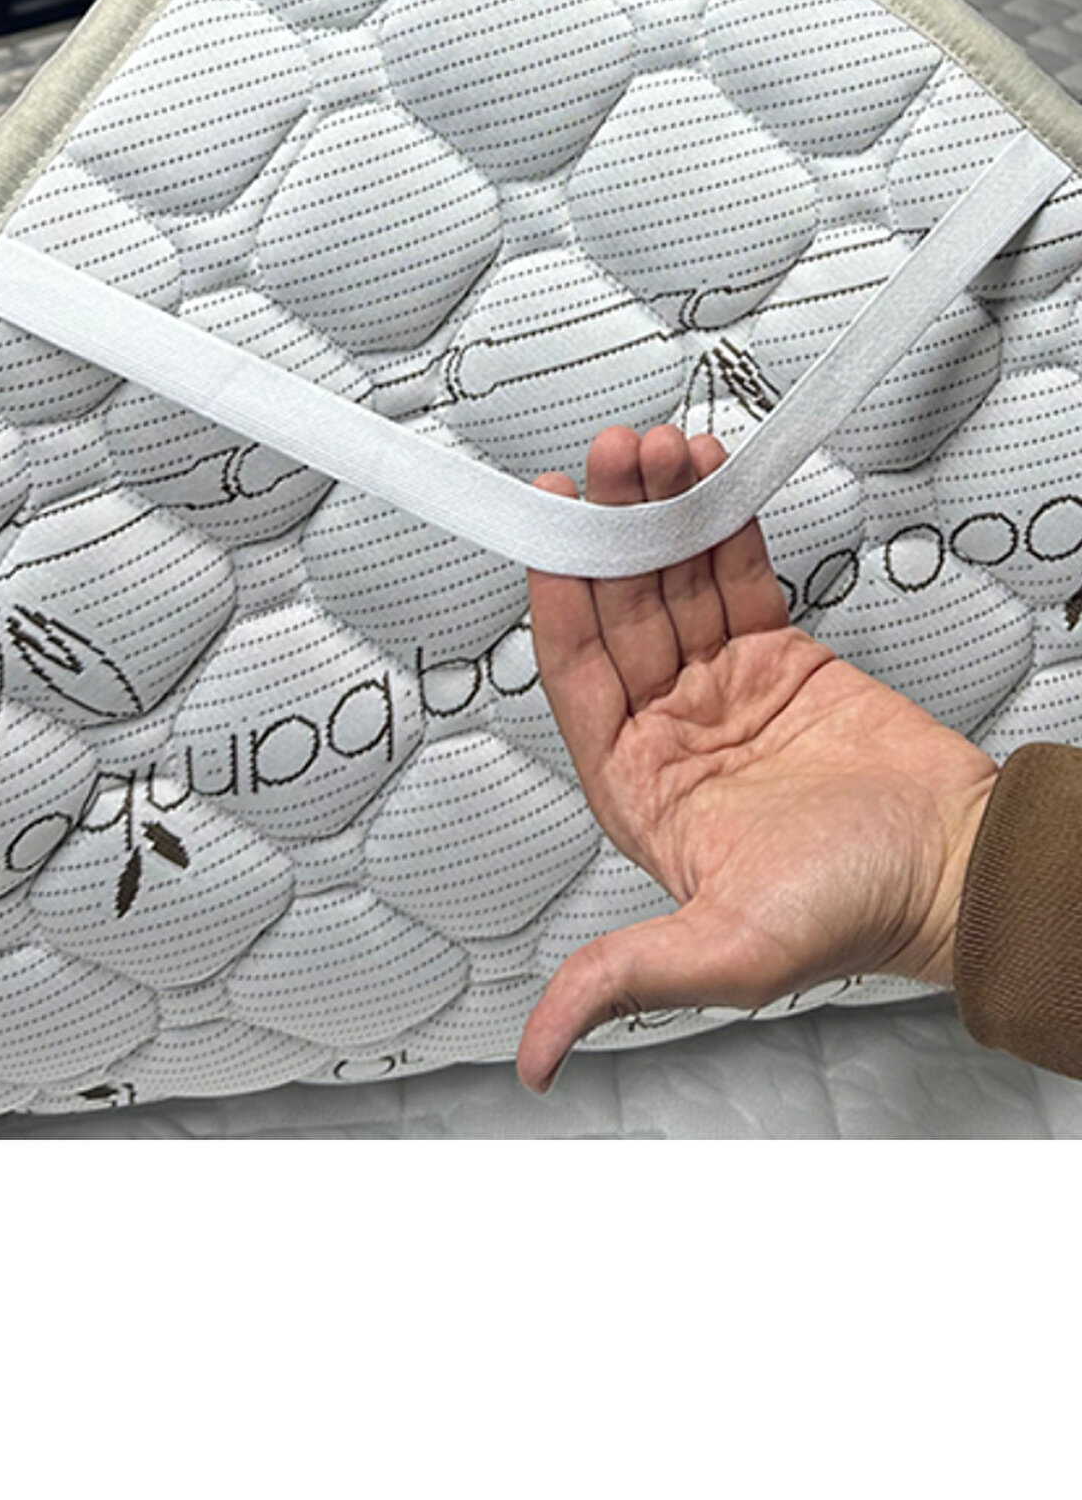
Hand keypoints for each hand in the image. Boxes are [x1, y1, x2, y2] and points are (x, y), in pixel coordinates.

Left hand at [521, 424, 997, 1093]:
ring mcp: (723, 687)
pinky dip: (716, 523)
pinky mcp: (780, 655)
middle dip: (608, 529)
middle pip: (619, 607)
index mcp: (637, 786)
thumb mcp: (729, 952)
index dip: (559, 593)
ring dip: (657, 512)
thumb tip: (539, 1050)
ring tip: (653, 450)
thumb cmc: (855, 912)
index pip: (577, 672)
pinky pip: (732, 573)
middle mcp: (669, 729)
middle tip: (605, 461)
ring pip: (671, 579)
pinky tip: (703, 476)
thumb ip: (626, 980)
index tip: (550, 526)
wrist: (961, 865)